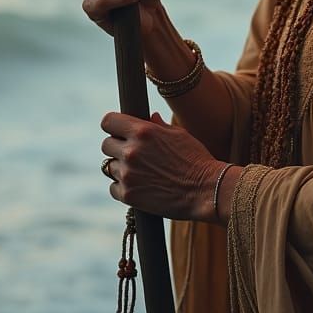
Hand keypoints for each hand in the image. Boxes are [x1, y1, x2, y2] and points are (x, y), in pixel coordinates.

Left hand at [100, 110, 224, 222]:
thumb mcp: (180, 135)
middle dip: (117, 147)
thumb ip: (159, 125)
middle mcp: (132, 151)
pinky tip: (140, 186)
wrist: (206, 190)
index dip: (113, 125)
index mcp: (143, 131)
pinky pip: (113, 188)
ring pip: (109, 167)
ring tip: (141, 172)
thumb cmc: (196, 160)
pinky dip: (123, 187)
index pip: (108, 121)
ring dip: (121, 168)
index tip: (118, 130)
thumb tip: (149, 117)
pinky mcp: (128, 195)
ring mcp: (128, 174)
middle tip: (133, 154)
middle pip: (106, 145)